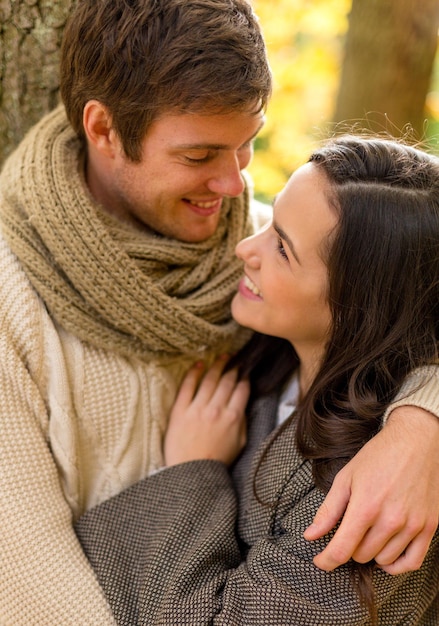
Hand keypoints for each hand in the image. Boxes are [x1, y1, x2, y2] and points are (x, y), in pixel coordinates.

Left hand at [164, 357, 249, 466]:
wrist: (191, 474)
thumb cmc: (216, 461)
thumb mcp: (240, 443)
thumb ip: (242, 422)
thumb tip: (242, 405)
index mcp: (233, 417)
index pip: (242, 389)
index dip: (244, 378)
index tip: (245, 372)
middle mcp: (216, 409)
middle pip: (227, 381)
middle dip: (233, 368)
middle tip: (235, 360)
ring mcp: (197, 409)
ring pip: (209, 379)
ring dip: (217, 365)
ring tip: (221, 357)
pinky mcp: (180, 411)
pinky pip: (187, 386)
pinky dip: (194, 372)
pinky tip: (199, 364)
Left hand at [304, 406, 438, 573]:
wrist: (415, 442)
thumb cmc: (378, 456)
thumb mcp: (346, 478)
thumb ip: (328, 510)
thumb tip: (310, 535)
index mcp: (365, 506)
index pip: (342, 550)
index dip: (326, 560)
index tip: (320, 561)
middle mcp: (390, 520)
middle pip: (361, 555)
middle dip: (350, 546)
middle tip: (350, 528)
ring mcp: (412, 525)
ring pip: (383, 559)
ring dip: (372, 551)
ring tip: (369, 531)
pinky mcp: (429, 527)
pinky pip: (412, 562)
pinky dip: (396, 565)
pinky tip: (387, 554)